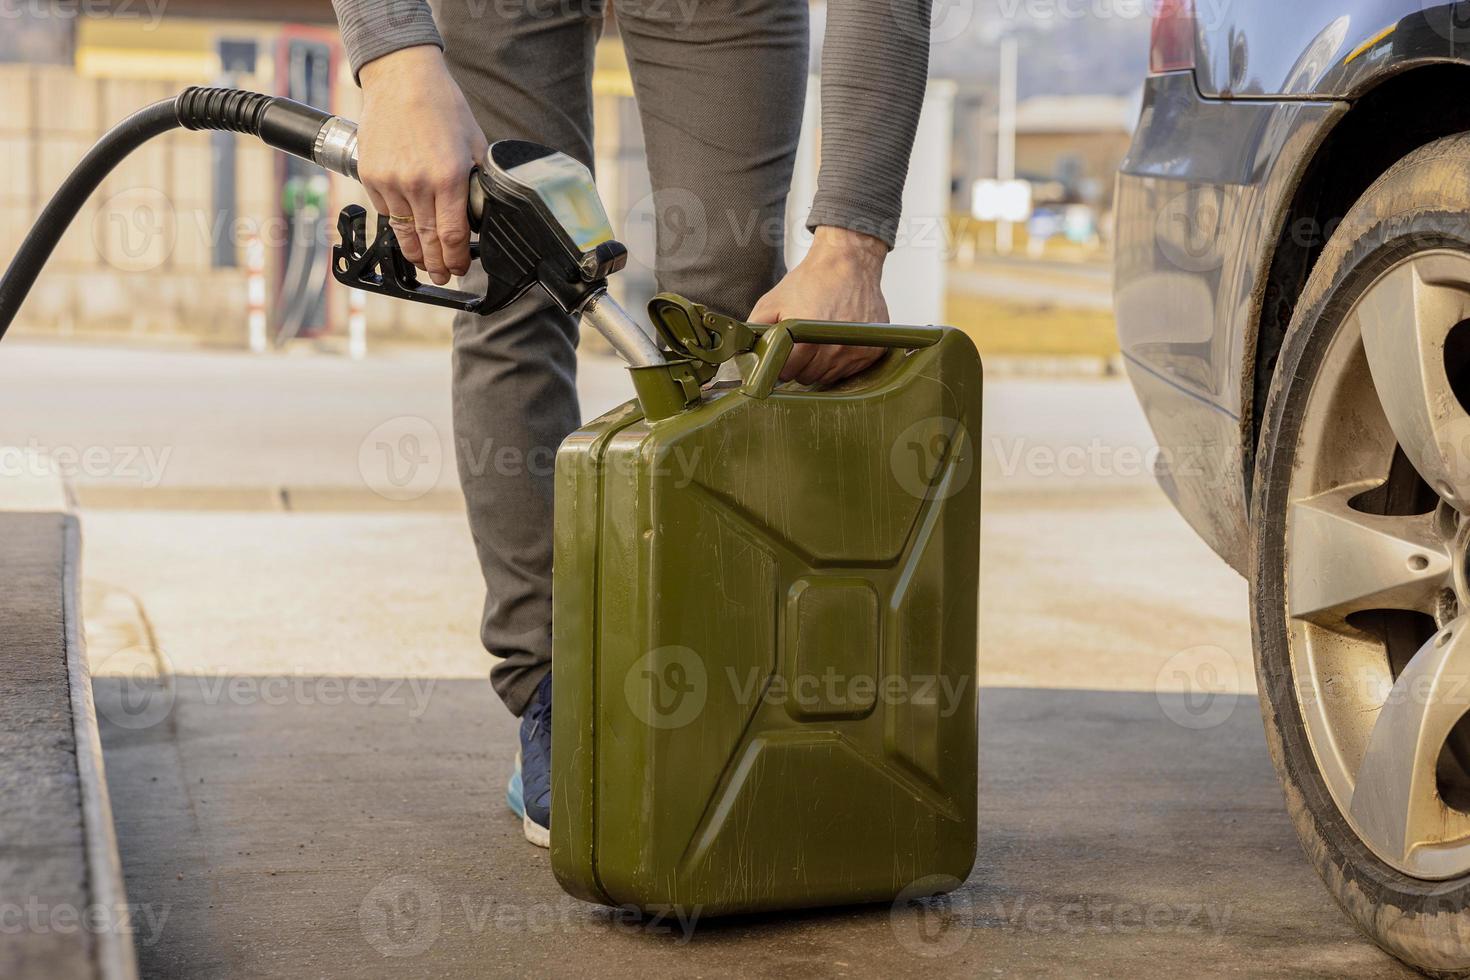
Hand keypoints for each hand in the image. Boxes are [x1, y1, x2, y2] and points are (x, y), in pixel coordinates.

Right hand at [358, 45, 487, 284]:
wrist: (402, 79)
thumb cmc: (443, 107)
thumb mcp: (475, 144)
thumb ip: (478, 181)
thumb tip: (481, 212)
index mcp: (449, 177)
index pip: (453, 235)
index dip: (457, 258)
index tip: (459, 267)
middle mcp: (417, 183)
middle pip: (427, 240)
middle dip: (437, 264)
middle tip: (442, 276)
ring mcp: (390, 181)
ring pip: (403, 232)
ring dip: (415, 253)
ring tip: (424, 264)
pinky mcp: (370, 176)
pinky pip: (386, 212)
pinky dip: (397, 226)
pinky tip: (407, 233)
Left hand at [749, 226, 889, 385]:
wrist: (849, 262)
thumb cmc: (811, 281)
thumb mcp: (773, 301)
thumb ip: (756, 329)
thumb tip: (744, 353)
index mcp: (807, 340)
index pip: (787, 374)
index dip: (781, 363)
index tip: (783, 351)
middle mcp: (834, 350)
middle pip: (808, 377)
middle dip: (800, 364)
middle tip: (802, 341)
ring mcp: (856, 352)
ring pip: (829, 377)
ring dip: (821, 364)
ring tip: (819, 339)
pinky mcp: (872, 352)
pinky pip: (850, 371)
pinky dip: (841, 361)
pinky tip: (837, 340)